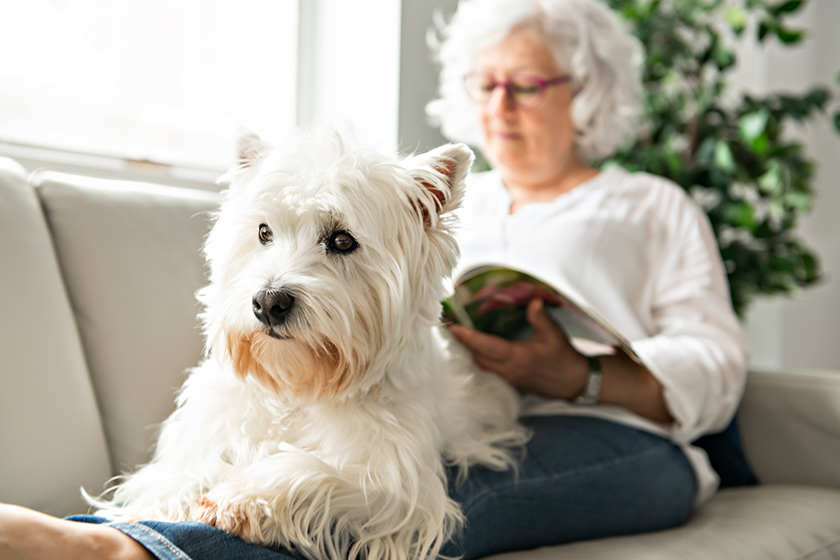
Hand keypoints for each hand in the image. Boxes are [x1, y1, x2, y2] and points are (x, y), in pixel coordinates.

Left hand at [449, 298, 589, 399]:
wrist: (573, 381)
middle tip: (451, 327)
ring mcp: (508, 379)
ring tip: (460, 336)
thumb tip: (533, 300)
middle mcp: (509, 370)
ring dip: (469, 352)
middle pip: (477, 357)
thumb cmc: (563, 356)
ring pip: (481, 365)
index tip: (454, 327)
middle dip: (463, 343)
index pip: (487, 347)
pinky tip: (476, 349)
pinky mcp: (510, 383)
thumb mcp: (554, 333)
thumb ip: (540, 317)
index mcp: (518, 357)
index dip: (468, 337)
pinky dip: (479, 359)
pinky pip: (488, 371)